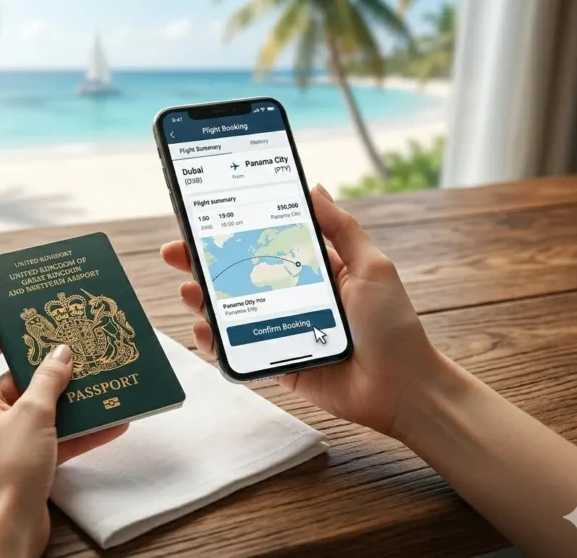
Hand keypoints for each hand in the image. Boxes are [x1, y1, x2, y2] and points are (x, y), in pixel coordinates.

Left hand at [0, 328, 127, 556]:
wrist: (4, 528)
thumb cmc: (5, 469)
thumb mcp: (32, 413)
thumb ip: (49, 379)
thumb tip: (59, 352)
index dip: (1, 332)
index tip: (24, 316)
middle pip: (15, 379)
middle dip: (47, 366)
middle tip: (75, 344)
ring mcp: (1, 440)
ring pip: (37, 410)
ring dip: (68, 399)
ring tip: (99, 379)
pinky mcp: (20, 463)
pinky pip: (50, 438)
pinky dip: (75, 431)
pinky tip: (110, 422)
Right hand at [161, 185, 448, 437]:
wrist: (401, 388)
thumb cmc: (393, 326)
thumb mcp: (372, 267)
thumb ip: (341, 229)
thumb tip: (314, 188)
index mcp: (315, 270)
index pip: (265, 243)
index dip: (234, 231)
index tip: (205, 217)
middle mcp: (293, 297)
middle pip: (239, 275)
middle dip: (204, 262)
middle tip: (175, 251)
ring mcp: (281, 330)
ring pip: (232, 311)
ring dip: (204, 299)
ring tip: (189, 290)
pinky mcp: (276, 363)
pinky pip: (238, 350)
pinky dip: (215, 341)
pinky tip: (203, 329)